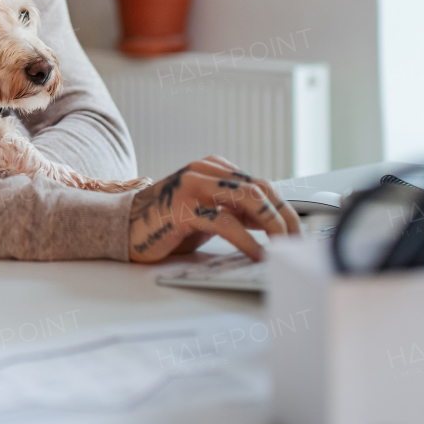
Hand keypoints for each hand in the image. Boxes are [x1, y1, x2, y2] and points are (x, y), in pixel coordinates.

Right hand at [127, 155, 300, 262]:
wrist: (123, 227)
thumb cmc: (167, 223)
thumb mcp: (209, 212)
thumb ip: (238, 211)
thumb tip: (276, 224)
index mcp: (212, 168)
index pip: (261, 184)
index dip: (285, 209)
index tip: (299, 231)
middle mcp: (204, 172)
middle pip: (259, 189)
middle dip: (284, 217)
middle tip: (297, 242)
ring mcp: (192, 187)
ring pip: (248, 199)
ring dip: (273, 227)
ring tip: (283, 248)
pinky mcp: (182, 209)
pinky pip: (225, 223)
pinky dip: (248, 241)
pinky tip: (258, 255)